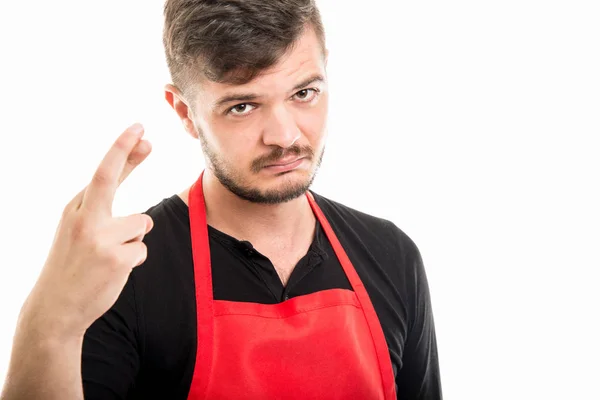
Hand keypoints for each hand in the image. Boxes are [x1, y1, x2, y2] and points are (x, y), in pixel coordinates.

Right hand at [21, 123, 153, 339]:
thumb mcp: (79, 233)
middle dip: (125, 151)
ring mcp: (99, 238)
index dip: (121, 149)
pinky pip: (142, 249)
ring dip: (133, 239)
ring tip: (109, 257)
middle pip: (110, 177)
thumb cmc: (73, 265)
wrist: (56, 307)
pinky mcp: (116, 258)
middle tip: (143, 131)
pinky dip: (133, 259)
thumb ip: (107, 217)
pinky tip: (112, 270)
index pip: (103, 173)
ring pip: (141, 223)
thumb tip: (143, 212)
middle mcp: (84, 219)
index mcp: (75, 210)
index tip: (138, 128)